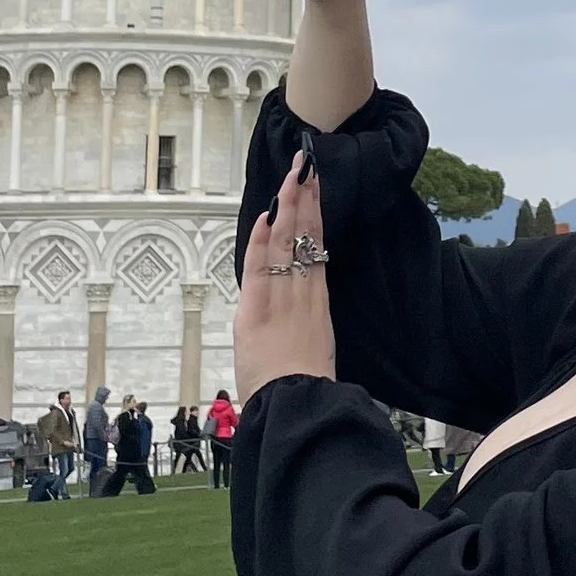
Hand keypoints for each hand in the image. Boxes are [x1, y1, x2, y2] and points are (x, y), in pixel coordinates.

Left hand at [236, 152, 336, 399]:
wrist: (297, 410)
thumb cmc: (305, 392)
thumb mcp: (315, 356)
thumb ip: (308, 329)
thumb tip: (307, 318)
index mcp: (318, 306)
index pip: (316, 251)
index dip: (315, 219)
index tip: (316, 191)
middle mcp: (303, 296)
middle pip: (304, 238)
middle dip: (305, 199)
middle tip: (306, 165)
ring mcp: (281, 300)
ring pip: (285, 244)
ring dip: (287, 207)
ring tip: (293, 175)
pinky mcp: (257, 310)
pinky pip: (259, 267)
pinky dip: (259, 239)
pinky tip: (264, 214)